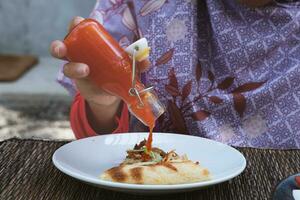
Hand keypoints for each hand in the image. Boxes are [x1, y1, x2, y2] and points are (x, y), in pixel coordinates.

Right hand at [50, 16, 150, 131]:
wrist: (110, 93)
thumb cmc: (116, 73)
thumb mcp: (126, 67)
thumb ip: (135, 63)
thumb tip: (146, 60)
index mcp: (92, 43)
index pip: (82, 29)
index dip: (79, 23)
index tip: (85, 20)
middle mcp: (80, 50)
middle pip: (66, 39)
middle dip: (65, 36)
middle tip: (69, 41)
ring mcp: (75, 62)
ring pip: (62, 56)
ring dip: (68, 57)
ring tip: (84, 67)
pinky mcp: (75, 76)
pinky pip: (69, 71)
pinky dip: (76, 71)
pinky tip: (86, 74)